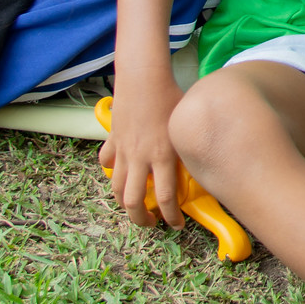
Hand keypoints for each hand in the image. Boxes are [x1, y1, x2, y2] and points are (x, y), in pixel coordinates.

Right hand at [102, 73, 186, 228]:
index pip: (166, 198)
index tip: (176, 225)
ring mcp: (124, 151)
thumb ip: (187, 147)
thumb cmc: (171, 96)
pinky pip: (107, 163)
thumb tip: (197, 164)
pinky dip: (110, 171)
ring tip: (134, 205)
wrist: (144, 78)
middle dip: (141, 219)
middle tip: (151, 222)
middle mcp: (141, 158)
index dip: (171, 217)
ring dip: (123, 202)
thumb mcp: (185, 125)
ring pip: (116, 188)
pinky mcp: (113, 141)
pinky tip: (118, 172)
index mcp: (163, 156)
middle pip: (133, 201)